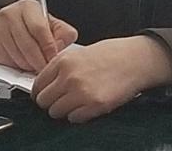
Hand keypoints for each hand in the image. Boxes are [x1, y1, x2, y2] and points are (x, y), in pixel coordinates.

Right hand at [0, 0, 77, 73]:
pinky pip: (8, 63)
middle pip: (28, 46)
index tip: (54, 59)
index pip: (39, 29)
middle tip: (47, 69)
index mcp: (28, 7)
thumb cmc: (32, 26)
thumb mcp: (52, 24)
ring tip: (36, 66)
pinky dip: (18, 68)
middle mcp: (10, 14)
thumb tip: (61, 48)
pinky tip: (24, 64)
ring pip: (18, 57)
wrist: (7, 25)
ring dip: (30, 67)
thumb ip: (63, 34)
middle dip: (40, 62)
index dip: (49, 48)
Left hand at [32, 35, 171, 122]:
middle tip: (58, 101)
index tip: (44, 95)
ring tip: (73, 104)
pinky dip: (77, 115)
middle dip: (49, 103)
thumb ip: (60, 67)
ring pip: (56, 112)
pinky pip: (74, 118)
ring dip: (62, 110)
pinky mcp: (95, 105)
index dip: (40, 92)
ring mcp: (81, 92)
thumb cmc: (110, 54)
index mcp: (62, 61)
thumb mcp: (78, 53)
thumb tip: (46, 84)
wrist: (134, 59)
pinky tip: (85, 106)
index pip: (37, 84)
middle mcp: (69, 76)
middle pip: (43, 101)